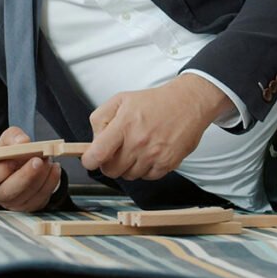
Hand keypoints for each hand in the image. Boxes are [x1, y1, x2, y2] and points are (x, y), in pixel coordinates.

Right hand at [0, 127, 60, 211]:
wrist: (18, 163)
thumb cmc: (8, 153)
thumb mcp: (7, 139)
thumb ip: (13, 137)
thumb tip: (23, 142)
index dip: (1, 170)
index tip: (14, 159)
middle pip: (9, 191)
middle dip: (26, 176)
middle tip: (38, 161)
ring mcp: (13, 203)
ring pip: (28, 195)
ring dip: (42, 177)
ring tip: (48, 160)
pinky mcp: (30, 206)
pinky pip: (42, 198)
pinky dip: (51, 182)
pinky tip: (54, 168)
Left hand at [80, 74, 230, 180]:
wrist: (187, 103)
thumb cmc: (153, 102)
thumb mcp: (119, 100)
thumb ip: (100, 119)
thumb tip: (94, 142)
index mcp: (124, 125)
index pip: (98, 154)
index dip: (89, 161)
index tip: (90, 159)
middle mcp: (139, 142)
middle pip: (112, 170)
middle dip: (108, 164)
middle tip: (114, 153)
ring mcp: (154, 155)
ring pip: (129, 175)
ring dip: (127, 167)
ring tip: (134, 150)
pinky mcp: (168, 163)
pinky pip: (147, 177)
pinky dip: (144, 170)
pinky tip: (147, 154)